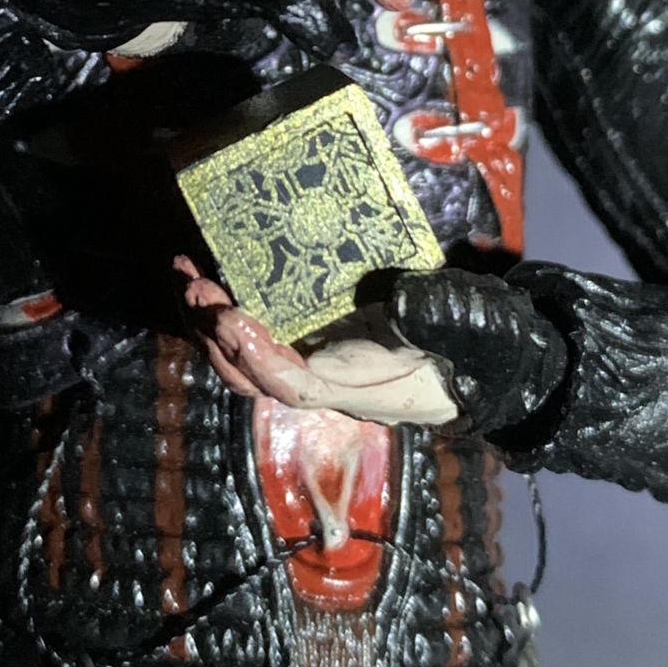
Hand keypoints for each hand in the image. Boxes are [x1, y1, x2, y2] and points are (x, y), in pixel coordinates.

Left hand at [175, 256, 458, 427]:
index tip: (233, 321)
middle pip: (251, 374)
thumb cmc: (471, 350)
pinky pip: (254, 333)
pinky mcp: (306, 336)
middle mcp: (321, 381)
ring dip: (210, 321)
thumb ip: (430, 317)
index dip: (259, 357)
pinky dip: (225, 311)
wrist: (478, 364)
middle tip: (197, 289)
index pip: (293, 385)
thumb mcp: (459, 332)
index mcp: (354, 388)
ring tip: (189, 278)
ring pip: (243, 357)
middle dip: (218, 335)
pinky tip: (203, 278)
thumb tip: (399, 298)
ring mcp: (309, 360)